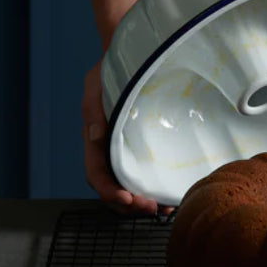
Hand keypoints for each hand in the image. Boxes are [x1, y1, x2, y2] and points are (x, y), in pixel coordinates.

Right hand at [82, 60, 170, 214]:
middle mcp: (110, 151)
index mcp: (94, 140)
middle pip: (114, 188)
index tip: (126, 199)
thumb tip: (95, 136)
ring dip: (145, 202)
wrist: (133, 58)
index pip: (96, 174)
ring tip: (165, 209)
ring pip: (131, 187)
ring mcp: (127, 152)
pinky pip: (148, 175)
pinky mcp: (145, 149)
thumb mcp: (97, 87)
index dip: (109, 191)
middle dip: (130, 204)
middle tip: (151, 209)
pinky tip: (172, 196)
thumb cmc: (110, 72)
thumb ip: (94, 111)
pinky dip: (157, 189)